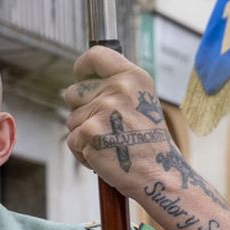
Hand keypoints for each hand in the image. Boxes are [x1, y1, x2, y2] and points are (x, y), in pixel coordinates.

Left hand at [63, 46, 172, 185]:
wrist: (158, 173)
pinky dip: (83, 152)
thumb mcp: (140, 102)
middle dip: (81, 110)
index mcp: (133, 77)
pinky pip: (72, 140)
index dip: (82, 68)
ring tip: (109, 143)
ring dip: (84, 134)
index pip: (95, 55)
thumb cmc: (147, 143)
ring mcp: (103, 110)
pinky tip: (104, 155)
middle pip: (73, 92)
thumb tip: (82, 80)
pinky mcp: (90, 133)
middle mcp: (119, 89)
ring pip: (71, 119)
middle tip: (106, 126)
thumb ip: (115, 86)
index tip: (81, 78)